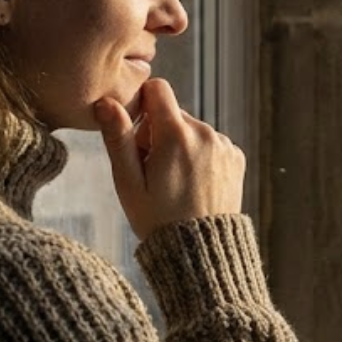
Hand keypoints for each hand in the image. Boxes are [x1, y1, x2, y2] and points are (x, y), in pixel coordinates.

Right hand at [93, 79, 245, 239]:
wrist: (201, 252)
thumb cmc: (157, 219)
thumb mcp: (128, 182)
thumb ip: (118, 138)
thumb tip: (105, 102)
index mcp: (176, 134)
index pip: (158, 88)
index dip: (142, 107)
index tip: (138, 137)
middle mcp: (205, 133)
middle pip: (173, 113)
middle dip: (159, 134)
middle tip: (153, 172)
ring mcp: (224, 145)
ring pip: (191, 130)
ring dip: (180, 146)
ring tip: (174, 183)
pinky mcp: (236, 157)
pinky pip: (210, 143)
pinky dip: (199, 156)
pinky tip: (193, 184)